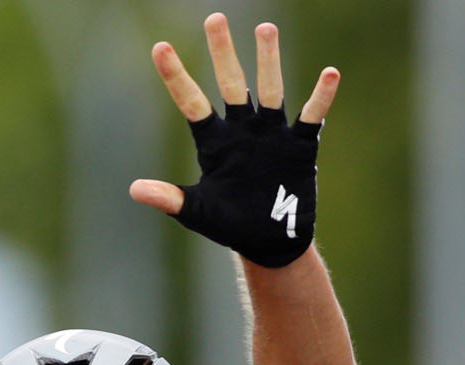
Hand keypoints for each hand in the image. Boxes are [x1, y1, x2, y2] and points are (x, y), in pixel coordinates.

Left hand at [130, 14, 340, 267]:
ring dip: (267, 61)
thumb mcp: (197, 212)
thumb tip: (134, 189)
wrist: (268, 242)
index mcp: (213, 142)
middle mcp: (241, 130)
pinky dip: (320, 97)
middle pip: (230, 83)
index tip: (159, 48)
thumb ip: (169, 198)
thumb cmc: (230, 224)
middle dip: (222, 52)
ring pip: (268, 90)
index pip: (191, 103)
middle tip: (214, 19)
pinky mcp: (299, 147)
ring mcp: (271, 134)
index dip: (176, 77)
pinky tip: (330, 74)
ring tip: (265, 29)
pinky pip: (311, 117)